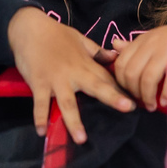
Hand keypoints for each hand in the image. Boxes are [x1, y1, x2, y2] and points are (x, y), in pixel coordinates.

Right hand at [7, 7, 133, 143]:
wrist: (30, 28)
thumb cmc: (55, 33)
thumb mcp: (79, 38)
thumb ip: (96, 51)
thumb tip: (114, 57)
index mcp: (85, 63)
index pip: (106, 78)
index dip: (121, 90)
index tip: (136, 101)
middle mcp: (73, 73)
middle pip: (95, 87)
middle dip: (112, 98)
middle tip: (127, 109)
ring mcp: (55, 80)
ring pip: (67, 103)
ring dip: (74, 121)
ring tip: (81, 139)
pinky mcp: (38, 83)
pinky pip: (40, 103)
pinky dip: (40, 117)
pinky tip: (42, 132)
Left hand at [110, 24, 166, 110]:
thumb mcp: (152, 38)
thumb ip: (133, 46)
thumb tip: (115, 45)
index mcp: (142, 40)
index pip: (121, 63)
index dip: (122, 83)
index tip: (130, 93)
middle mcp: (151, 43)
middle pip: (132, 72)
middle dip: (134, 92)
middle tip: (142, 102)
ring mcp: (166, 49)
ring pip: (147, 78)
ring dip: (147, 96)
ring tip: (152, 105)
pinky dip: (166, 94)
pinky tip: (166, 101)